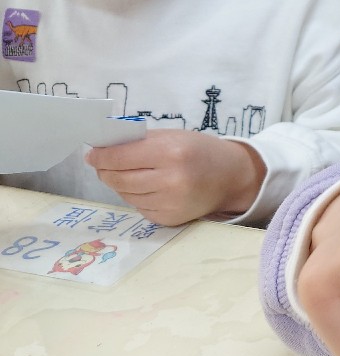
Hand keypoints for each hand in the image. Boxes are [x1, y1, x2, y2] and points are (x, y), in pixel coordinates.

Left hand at [87, 129, 264, 226]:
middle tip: (104, 165)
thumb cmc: (199, 151)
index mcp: (171, 153)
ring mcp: (170, 203)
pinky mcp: (169, 219)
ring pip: (125, 195)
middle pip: (118, 179)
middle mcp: (170, 180)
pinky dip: (137, 197)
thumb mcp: (173, 136)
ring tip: (132, 175)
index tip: (92, 155)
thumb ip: (139, 141)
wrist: (231, 177)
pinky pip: (139, 207)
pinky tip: (150, 188)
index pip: (119, 158)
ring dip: (121, 184)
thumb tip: (101, 151)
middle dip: (106, 171)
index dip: (100, 157)